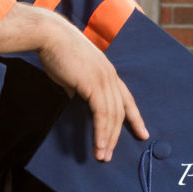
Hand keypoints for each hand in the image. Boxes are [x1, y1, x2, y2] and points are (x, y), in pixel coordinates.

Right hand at [36, 15, 148, 161]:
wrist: (50, 35)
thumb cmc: (56, 51)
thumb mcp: (72, 73)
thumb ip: (77, 87)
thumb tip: (74, 98)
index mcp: (108, 71)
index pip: (127, 98)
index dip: (135, 117)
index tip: (142, 132)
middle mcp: (110, 75)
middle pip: (121, 111)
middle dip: (118, 135)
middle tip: (110, 154)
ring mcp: (104, 79)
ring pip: (113, 115)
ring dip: (108, 138)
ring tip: (103, 156)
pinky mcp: (93, 84)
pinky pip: (102, 113)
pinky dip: (101, 131)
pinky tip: (99, 144)